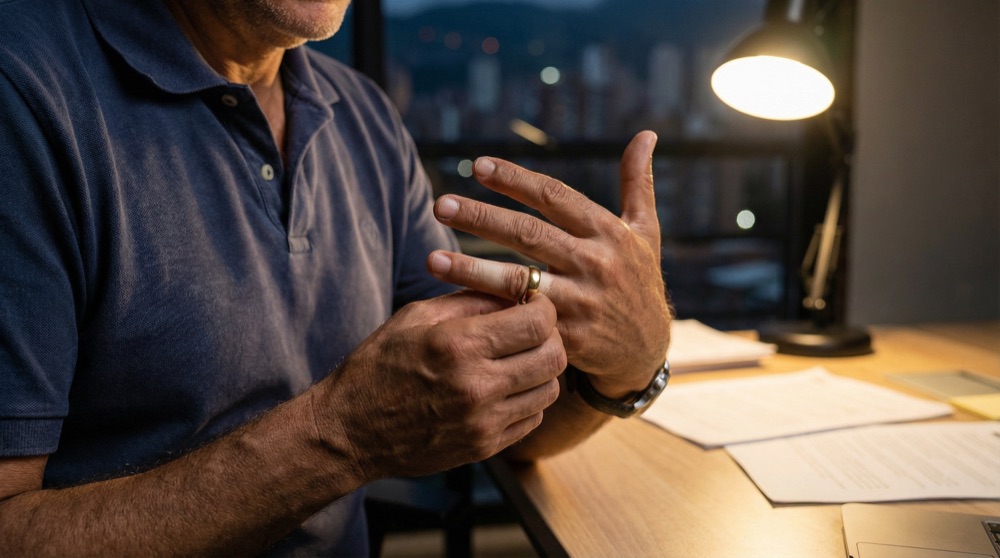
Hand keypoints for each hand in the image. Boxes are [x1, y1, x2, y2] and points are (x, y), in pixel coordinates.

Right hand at [312, 290, 564, 481]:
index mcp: (459, 345)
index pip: (538, 322)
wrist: (350, 431)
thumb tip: (514, 290)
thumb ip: (469, 300)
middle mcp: (477, 385)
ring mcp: (483, 421)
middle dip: (550, 337)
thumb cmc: (378, 367)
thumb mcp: (415, 317)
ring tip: (518, 360)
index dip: (543, 307)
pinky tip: (506, 388)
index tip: (532, 304)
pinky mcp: (484, 446)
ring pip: (549, 389)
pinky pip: (533, 418)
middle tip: (531, 331)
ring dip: (541, 370)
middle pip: (553, 356)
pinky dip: (529, 399)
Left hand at [426, 131, 670, 397]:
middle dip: (481, 218)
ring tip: (431, 260)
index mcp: (609, 232)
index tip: (479, 165)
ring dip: (471, 271)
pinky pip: (519, 321)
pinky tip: (454, 307)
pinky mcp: (567, 337)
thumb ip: (638, 183)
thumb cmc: (639, 281)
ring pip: (518, 281)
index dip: (516, 180)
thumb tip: (646, 133)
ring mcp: (580, 301)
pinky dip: (488, 312)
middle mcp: (594, 263)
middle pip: (528, 234)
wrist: (647, 351)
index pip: (555, 197)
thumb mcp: (646, 233)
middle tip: (440, 205)